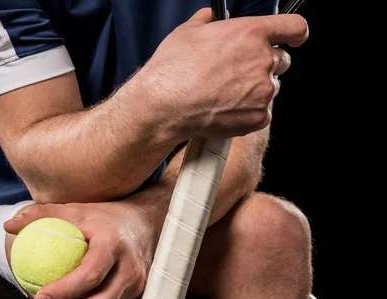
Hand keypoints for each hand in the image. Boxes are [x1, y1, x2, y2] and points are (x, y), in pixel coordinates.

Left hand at [4, 200, 159, 298]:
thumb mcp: (74, 209)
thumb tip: (9, 226)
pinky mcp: (141, 295)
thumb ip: (41, 215)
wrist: (146, 222)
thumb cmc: (105, 216)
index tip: (41, 294)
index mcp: (113, 245)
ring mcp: (139, 284)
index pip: (89, 276)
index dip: (63, 292)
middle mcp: (131, 267)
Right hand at [140, 7, 308, 139]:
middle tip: (239, 73)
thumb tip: (211, 18)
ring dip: (255, 90)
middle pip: (282, 60)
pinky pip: (263, 113)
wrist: (165, 105)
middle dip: (264, 65)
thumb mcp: (187, 32)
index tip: (293, 39)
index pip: (294, 27)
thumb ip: (208, 20)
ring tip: (226, 95)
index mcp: (251, 33)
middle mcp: (262, 60)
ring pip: (270, 88)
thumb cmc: (173, 69)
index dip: (295, 33)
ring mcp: (263, 91)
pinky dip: (248, 113)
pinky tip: (226, 110)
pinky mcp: (258, 117)